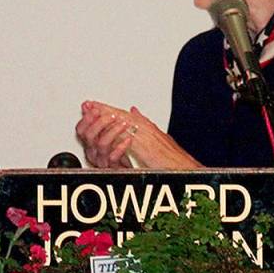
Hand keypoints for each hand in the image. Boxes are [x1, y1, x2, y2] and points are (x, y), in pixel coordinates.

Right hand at [75, 101, 134, 167]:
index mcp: (91, 143)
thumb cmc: (120, 151)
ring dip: (114, 131)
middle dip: (101, 122)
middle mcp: (94, 152)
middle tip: (113, 115)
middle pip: (89, 135)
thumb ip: (100, 116)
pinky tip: (128, 139)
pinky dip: (121, 146)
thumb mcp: (110, 129)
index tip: (96, 109)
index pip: (81, 130)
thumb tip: (89, 103)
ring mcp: (103, 160)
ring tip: (124, 124)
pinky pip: (113, 157)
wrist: (133, 167)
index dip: (87, 118)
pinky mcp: (113, 167)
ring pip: (101, 144)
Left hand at [76, 101, 201, 168]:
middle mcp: (146, 129)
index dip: (107, 110)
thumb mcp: (159, 138)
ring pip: (122, 123)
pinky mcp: (146, 147)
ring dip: (107, 116)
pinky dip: (117, 131)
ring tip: (93, 111)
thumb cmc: (174, 159)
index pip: (122, 115)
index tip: (93, 105)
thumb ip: (146, 124)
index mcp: (146, 128)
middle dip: (103, 110)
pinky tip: (106, 128)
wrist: (186, 168)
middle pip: (120, 116)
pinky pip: (129, 136)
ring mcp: (147, 137)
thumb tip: (135, 112)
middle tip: (88, 104)